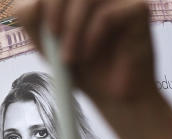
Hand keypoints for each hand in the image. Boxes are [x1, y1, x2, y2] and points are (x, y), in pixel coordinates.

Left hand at [15, 0, 156, 112]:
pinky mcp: (138, 9)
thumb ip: (32, 20)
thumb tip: (34, 2)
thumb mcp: (46, 43)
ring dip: (72, 29)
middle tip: (53, 37)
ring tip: (69, 58)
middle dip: (55, 10)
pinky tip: (89, 55)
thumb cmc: (82, 67)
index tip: (43, 27)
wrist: (114, 96)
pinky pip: (107, 14)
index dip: (46, 3)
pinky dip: (91, 37)